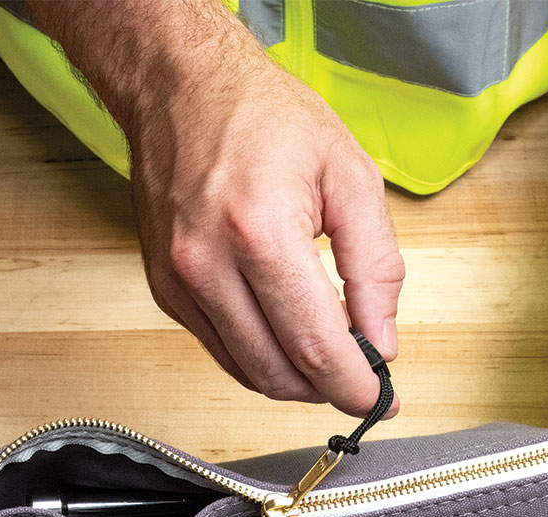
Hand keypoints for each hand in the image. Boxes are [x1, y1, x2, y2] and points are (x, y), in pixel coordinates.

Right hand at [122, 15, 403, 416]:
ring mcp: (180, 284)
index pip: (316, 347)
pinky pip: (223, 352)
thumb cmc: (263, 116)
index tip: (380, 399)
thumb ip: (376, 267)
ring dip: (296, 380)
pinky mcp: (166, 291)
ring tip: (328, 355)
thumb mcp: (350, 177)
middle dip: (329, 387)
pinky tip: (287, 334)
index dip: (355, 386)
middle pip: (280, 373)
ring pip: (249, 373)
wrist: (180, 86)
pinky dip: (262, 358)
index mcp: (260, 232)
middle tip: (360, 375)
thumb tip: (381, 341)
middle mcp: (208, 265)